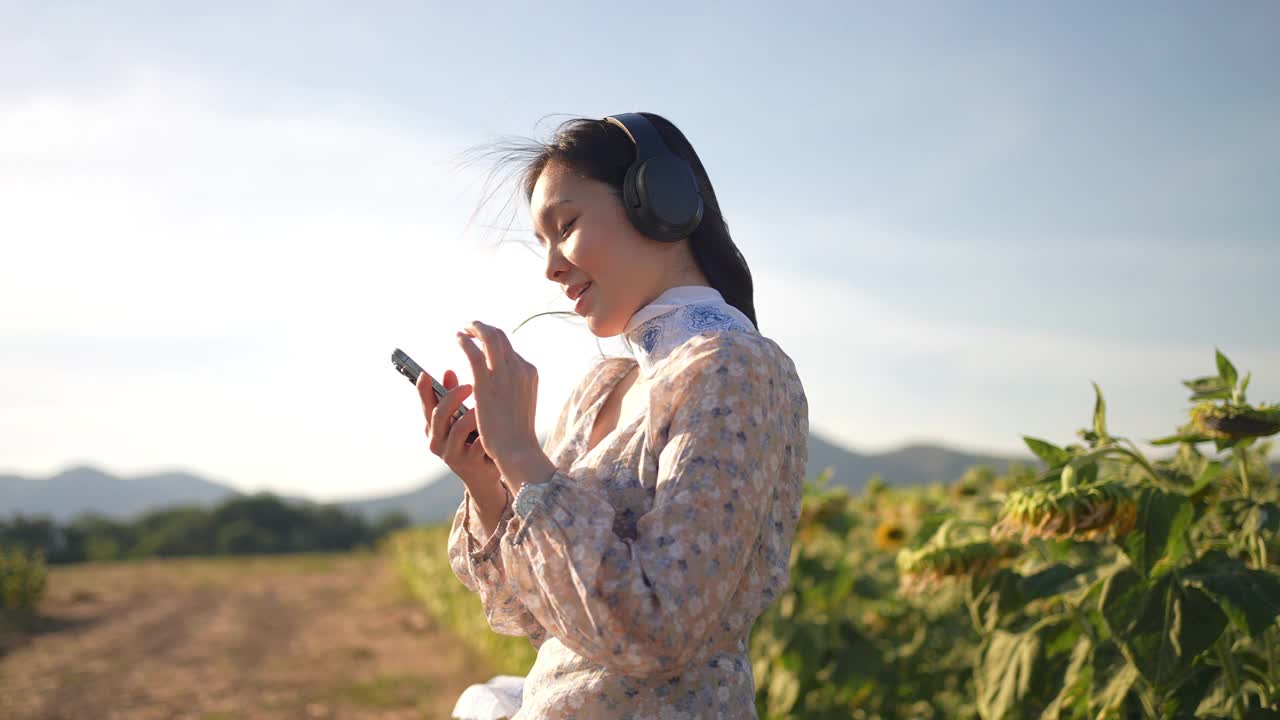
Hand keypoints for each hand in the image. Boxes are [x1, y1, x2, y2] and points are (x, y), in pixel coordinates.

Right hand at [417, 368, 500, 490]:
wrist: (485, 474)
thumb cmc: (472, 440)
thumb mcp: (461, 419)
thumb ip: (453, 398)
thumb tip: (448, 372)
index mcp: (433, 428)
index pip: (425, 406)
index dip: (423, 390)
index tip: (425, 374)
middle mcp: (437, 442)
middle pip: (439, 415)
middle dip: (453, 397)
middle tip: (470, 385)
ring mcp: (452, 455)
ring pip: (458, 429)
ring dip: (472, 415)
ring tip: (485, 405)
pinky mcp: (470, 464)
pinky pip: (478, 444)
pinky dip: (486, 432)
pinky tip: (496, 424)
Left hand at [455, 321, 541, 475]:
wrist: (517, 450)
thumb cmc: (516, 432)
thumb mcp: (520, 403)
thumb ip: (512, 386)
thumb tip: (498, 379)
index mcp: (529, 373)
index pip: (509, 348)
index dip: (493, 339)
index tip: (480, 338)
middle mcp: (520, 368)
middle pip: (501, 336)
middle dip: (484, 328)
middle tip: (470, 327)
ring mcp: (505, 374)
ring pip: (490, 338)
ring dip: (474, 329)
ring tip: (462, 330)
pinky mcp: (487, 383)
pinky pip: (474, 353)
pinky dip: (466, 342)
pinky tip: (458, 339)